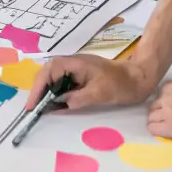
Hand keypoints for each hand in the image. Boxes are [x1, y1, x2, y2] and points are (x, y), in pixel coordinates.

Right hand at [26, 53, 155, 112]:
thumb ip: (77, 98)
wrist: (138, 77)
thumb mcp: (99, 93)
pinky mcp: (80, 75)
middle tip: (33, 109)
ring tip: (40, 108)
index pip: (48, 72)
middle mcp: (72, 63)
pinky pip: (62, 82)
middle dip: (38, 90)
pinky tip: (54, 103)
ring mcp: (76, 68)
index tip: (32, 105)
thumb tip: (57, 105)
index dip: (38, 88)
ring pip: (53, 77)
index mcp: (74, 63)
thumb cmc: (120, 84)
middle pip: (47, 73)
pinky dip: (55, 92)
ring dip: (45, 91)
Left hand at [147, 81, 171, 151]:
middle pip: (153, 107)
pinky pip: (153, 129)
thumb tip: (171, 97)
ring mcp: (169, 110)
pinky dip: (160, 134)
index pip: (159, 96)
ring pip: (151, 118)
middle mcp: (169, 95)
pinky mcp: (171, 126)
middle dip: (162, 115)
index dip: (167, 106)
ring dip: (160, 125)